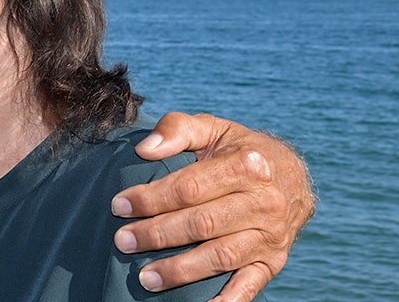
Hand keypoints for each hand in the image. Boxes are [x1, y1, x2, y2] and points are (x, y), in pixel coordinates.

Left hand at [110, 112, 314, 301]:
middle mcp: (263, 203)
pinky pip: (249, 286)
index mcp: (248, 165)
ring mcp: (270, 236)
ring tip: (145, 277)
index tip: (119, 205)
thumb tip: (145, 149)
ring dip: (180, 270)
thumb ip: (178, 129)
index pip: (190, 187)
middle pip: (201, 224)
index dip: (151, 198)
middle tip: (122, 241)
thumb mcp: (213, 127)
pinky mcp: (273, 262)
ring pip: (220, 257)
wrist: (292, 176)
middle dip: (157, 235)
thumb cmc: (239, 150)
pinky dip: (226, 300)